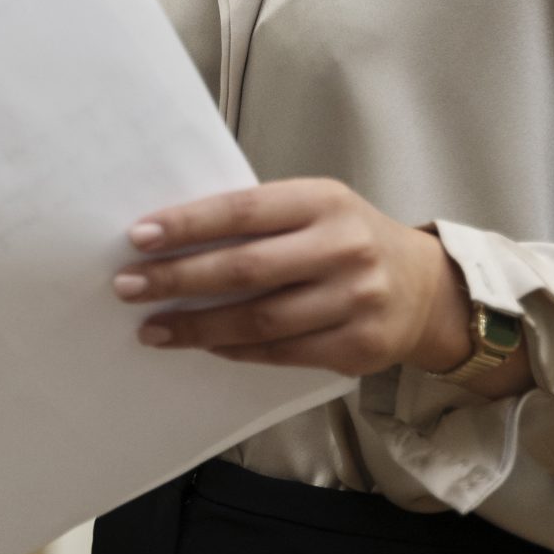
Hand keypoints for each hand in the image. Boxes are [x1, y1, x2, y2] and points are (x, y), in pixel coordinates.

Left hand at [115, 178, 504, 384]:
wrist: (425, 288)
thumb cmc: (348, 239)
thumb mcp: (315, 209)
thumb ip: (260, 220)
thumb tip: (174, 238)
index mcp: (324, 201)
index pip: (243, 211)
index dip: (188, 225)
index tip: (139, 236)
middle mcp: (343, 248)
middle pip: (245, 269)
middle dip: (177, 278)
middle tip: (128, 286)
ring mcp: (354, 300)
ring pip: (258, 319)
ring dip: (196, 326)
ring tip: (151, 328)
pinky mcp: (357, 347)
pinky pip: (280, 352)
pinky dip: (234, 349)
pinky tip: (202, 344)